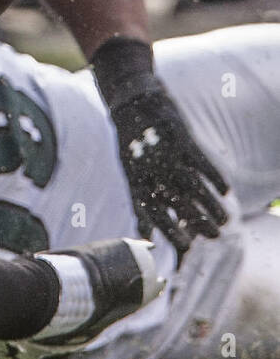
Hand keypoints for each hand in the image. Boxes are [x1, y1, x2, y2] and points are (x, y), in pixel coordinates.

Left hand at [110, 89, 228, 253]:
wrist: (135, 109)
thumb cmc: (135, 150)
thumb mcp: (133, 178)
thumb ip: (143, 208)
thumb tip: (147, 239)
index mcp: (141, 184)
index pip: (156, 215)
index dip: (170, 232)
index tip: (184, 250)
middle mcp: (156, 174)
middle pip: (179, 203)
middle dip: (197, 222)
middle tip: (215, 237)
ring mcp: (170, 158)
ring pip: (195, 186)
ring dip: (211, 204)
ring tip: (225, 220)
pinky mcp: (183, 142)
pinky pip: (202, 163)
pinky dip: (214, 176)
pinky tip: (227, 190)